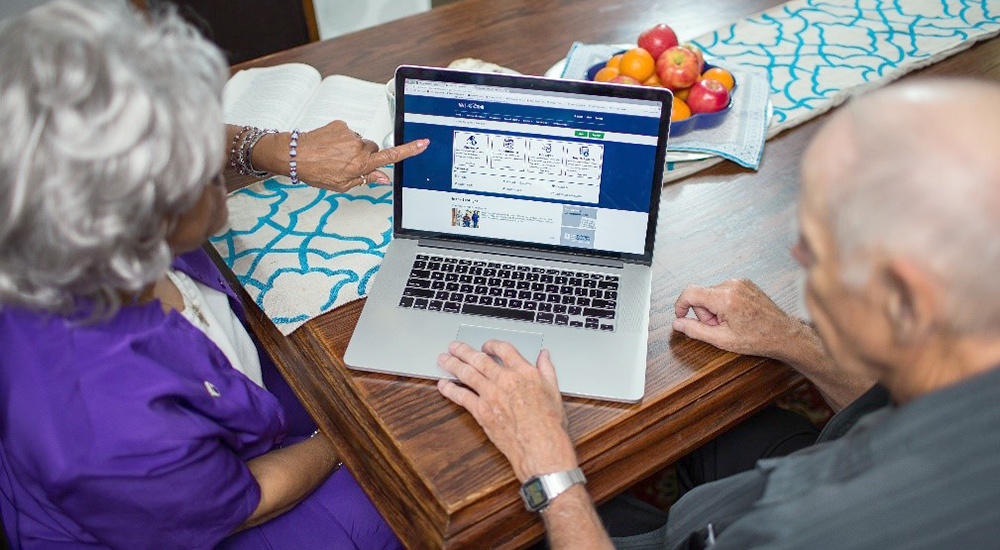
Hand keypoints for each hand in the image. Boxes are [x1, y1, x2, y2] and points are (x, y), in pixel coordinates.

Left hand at [253, 121, 428, 190]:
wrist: (293, 154)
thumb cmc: (315, 171)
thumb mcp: (342, 184)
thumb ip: (365, 180)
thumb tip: (382, 178)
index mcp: (361, 164)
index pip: (391, 157)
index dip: (409, 150)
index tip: (423, 143)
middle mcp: (358, 147)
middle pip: (374, 149)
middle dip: (366, 156)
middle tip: (349, 164)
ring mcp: (350, 134)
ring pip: (360, 141)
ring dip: (352, 148)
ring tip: (334, 156)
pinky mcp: (341, 124)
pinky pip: (348, 132)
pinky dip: (341, 139)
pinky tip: (329, 147)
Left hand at [436, 341, 578, 481]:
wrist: (540, 445)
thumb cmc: (549, 423)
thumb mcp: (554, 391)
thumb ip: (547, 369)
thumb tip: (544, 356)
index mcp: (524, 372)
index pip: (504, 350)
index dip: (492, 345)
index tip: (486, 346)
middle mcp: (504, 380)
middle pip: (479, 359)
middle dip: (464, 351)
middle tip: (454, 346)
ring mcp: (491, 394)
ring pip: (467, 373)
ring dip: (453, 364)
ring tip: (444, 359)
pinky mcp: (481, 411)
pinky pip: (462, 396)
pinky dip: (450, 389)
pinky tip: (444, 384)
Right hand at [672, 279, 803, 360]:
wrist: (783, 334)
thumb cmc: (758, 338)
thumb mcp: (722, 339)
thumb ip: (695, 330)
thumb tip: (677, 323)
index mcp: (724, 299)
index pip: (690, 292)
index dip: (680, 305)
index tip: (680, 316)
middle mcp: (732, 285)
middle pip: (701, 295)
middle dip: (705, 312)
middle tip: (719, 327)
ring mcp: (740, 282)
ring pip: (712, 293)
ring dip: (715, 308)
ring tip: (730, 322)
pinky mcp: (745, 283)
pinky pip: (724, 291)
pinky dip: (724, 303)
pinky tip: (737, 315)